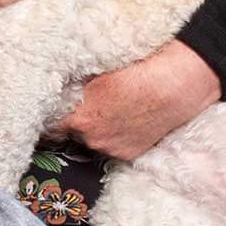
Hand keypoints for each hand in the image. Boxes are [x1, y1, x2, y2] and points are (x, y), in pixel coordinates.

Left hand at [56, 39, 221, 159]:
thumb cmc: (138, 71)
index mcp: (79, 117)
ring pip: (92, 139)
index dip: (49, 116)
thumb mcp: (97, 73)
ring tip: (111, 110)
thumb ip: (74, 87)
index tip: (49, 110)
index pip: (49, 125)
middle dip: (75, 120)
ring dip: (96, 129)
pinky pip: (112, 145)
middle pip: (71, 132)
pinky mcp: (128, 154)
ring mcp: (111, 148)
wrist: (176, 84)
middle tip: (86, 105)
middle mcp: (92, 138)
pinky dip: (115, 135)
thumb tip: (58, 88)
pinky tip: (125, 120)